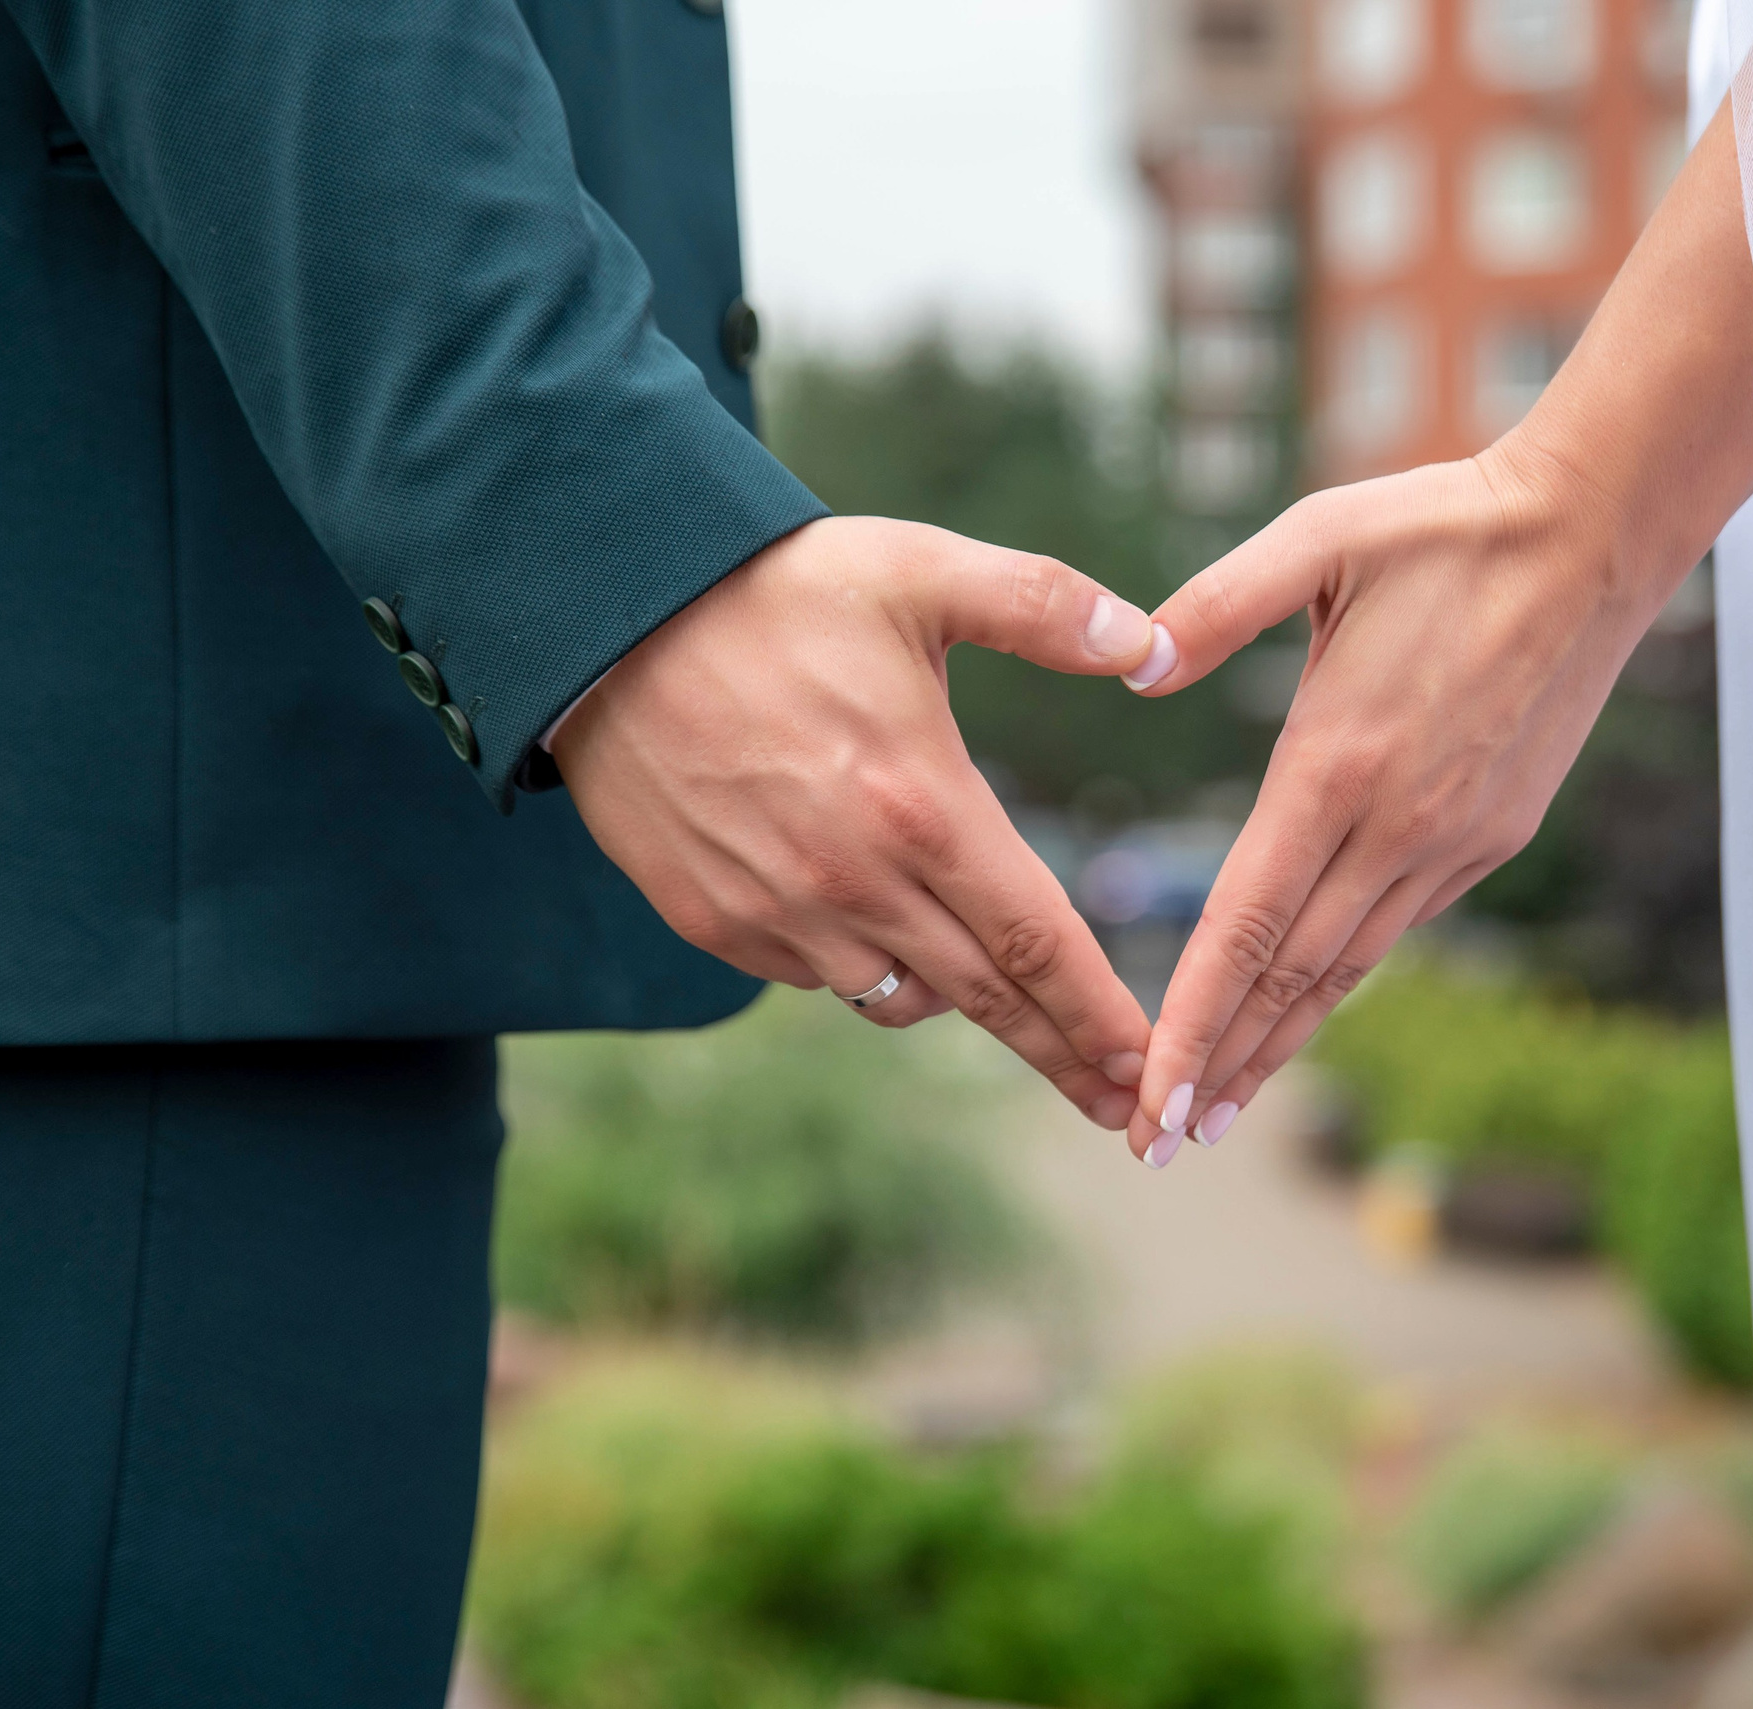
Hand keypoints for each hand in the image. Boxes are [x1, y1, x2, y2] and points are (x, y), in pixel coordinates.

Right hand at [553, 514, 1159, 1128]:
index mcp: (922, 807)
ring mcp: (777, 912)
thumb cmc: (772, 588)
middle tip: (1127, 1110)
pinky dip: (863, 966)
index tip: (1152, 1066)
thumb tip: (1153, 642)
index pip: (1039, 941)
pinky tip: (882, 928)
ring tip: (1008, 1004)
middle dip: (1063, 1056)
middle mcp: (853, 881)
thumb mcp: (918, 571)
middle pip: (986, 998)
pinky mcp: (712, 921)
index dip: (1101, 1014)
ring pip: (898, 997)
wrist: (600, 616)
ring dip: (959, 1003)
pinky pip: (815, 977)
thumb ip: (1046, 606)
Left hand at [1116, 450, 1669, 1162]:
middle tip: (1157, 1143)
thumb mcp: (1317, 537)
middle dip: (1222, 1066)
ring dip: (1282, 1044)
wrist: (1597, 534)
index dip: (1194, 1019)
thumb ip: (1215, 605)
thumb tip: (1132, 666)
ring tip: (1221, 1111)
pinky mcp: (1493, 835)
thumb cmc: (1444, 525)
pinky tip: (1303, 1012)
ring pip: (1349, 968)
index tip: (1151, 1093)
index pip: (1247, 923)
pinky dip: (1341, 982)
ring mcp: (1454, 841)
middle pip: (1292, 975)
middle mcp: (1397, 825)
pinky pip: (1399, 926)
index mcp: (1337, 764)